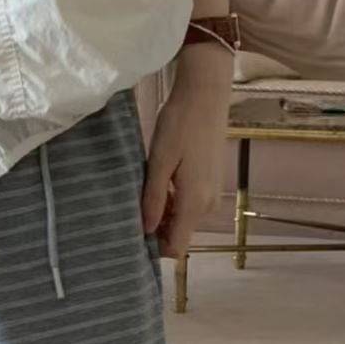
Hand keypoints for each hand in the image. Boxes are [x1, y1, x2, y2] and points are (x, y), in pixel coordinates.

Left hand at [141, 43, 231, 258]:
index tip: (132, 231)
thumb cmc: (180, 124)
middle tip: (133, 205)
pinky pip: (189, 204)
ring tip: (145, 188)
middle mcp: (207, 205)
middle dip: (156, 228)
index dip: (154, 247)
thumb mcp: (159, 162)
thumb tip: (144, 230)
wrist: (206, 96)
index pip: (177, 247)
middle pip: (179, 234)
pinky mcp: (211, 182)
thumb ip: (153, 199)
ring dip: (163, 212)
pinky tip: (160, 179)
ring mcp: (212, 193)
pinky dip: (173, 200)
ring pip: (183, 219)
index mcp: (194, 203)